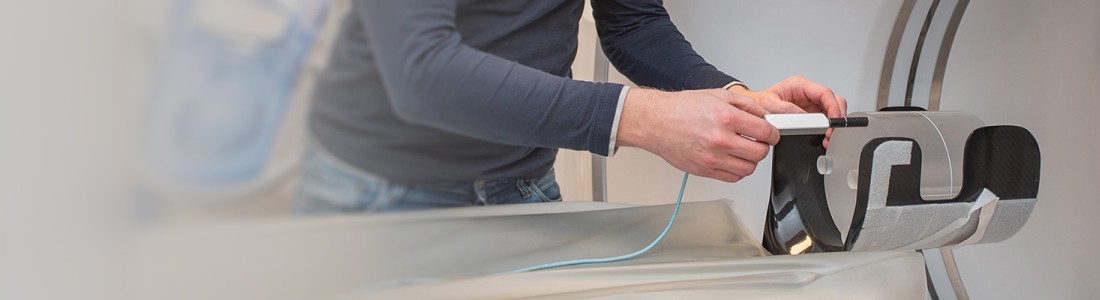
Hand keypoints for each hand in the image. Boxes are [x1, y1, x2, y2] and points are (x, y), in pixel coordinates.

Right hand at [616, 88, 778, 182]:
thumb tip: (764, 116)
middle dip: (763, 146)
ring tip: (743, 150)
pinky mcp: (704, 170)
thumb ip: (746, 105)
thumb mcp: (718, 95)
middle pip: (760, 153)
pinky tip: (732, 159)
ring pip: (748, 168)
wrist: (656, 122)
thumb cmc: (682, 108)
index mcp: (726, 118)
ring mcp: (712, 157)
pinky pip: (733, 177)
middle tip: (757, 141)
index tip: (771, 134)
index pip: (765, 132)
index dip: (773, 133)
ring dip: (751, 160)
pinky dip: (737, 170)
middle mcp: (721, 139)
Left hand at [727, 76, 847, 147]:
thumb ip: (786, 110)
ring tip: (827, 137)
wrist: (752, 111)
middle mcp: (808, 94)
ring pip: (831, 111)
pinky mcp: (809, 115)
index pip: (824, 93)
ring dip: (832, 124)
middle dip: (836, 116)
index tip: (832, 120)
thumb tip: (804, 117)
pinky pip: (824, 120)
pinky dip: (826, 129)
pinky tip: (823, 137)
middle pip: (833, 101)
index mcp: (800, 85)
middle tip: (831, 132)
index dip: (833, 106)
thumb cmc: (759, 103)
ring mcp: (810, 104)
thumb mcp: (769, 104)